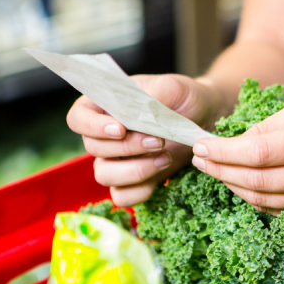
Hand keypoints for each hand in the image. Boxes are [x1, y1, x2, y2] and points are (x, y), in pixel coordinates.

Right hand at [67, 74, 224, 205]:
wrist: (205, 118)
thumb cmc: (184, 98)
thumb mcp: (174, 87)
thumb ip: (155, 96)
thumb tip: (141, 112)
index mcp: (104, 105)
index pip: (77, 118)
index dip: (92, 127)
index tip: (120, 129)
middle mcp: (104, 135)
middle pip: (93, 148)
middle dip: (127, 148)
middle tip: (159, 141)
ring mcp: (115, 160)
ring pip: (104, 175)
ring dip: (134, 170)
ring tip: (165, 157)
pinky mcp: (132, 181)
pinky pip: (122, 197)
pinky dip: (140, 190)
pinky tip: (162, 173)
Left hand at [190, 101, 283, 217]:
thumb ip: (270, 126)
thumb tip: (233, 142)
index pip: (258, 153)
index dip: (224, 152)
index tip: (201, 146)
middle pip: (256, 181)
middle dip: (220, 170)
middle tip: (199, 159)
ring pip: (262, 200)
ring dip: (231, 186)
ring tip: (214, 169)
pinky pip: (277, 210)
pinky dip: (252, 197)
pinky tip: (238, 182)